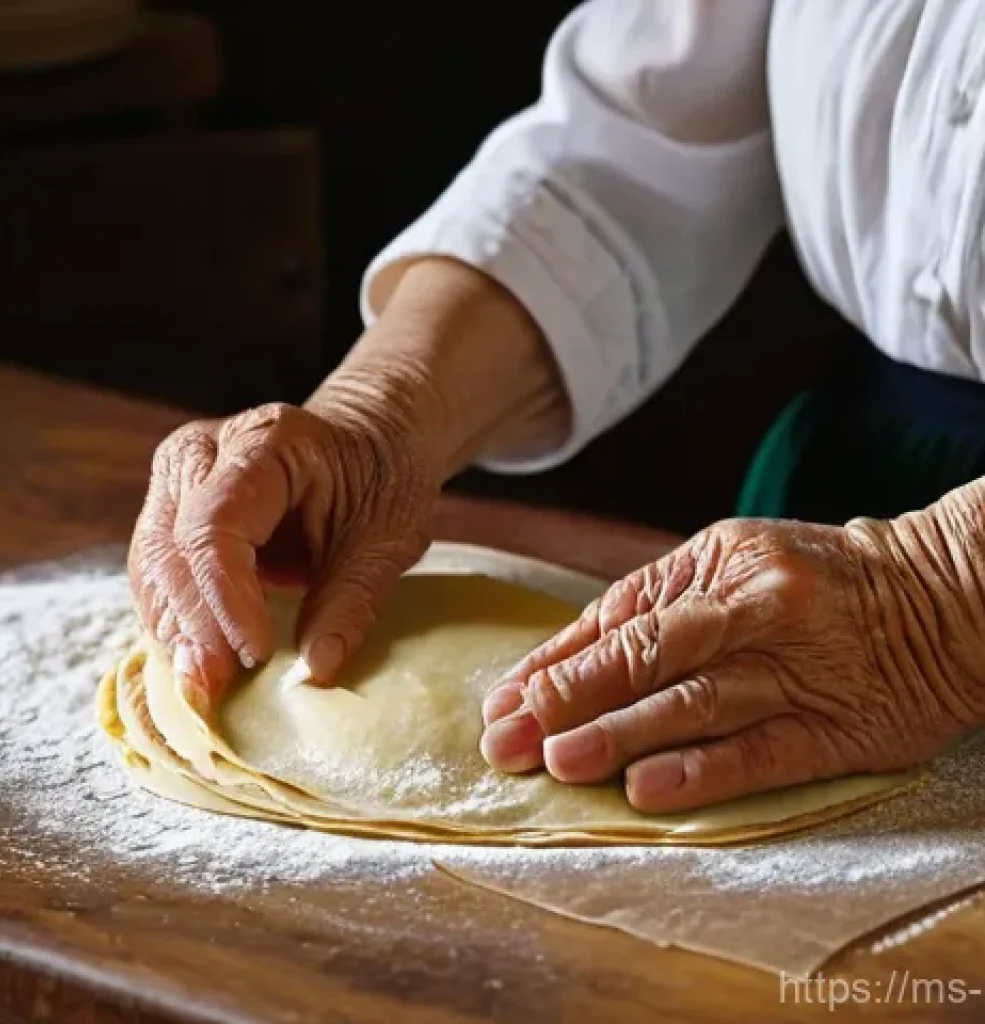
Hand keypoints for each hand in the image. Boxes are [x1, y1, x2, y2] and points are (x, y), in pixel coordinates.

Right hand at [129, 257, 568, 708]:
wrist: (370, 436)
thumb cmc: (384, 476)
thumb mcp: (390, 537)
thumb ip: (352, 599)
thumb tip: (317, 671)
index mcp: (265, 443)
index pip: (216, 526)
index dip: (225, 598)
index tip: (255, 654)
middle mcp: (205, 452)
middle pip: (172, 547)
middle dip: (192, 626)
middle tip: (213, 691)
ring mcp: (181, 477)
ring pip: (152, 563)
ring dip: (173, 629)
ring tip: (202, 687)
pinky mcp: (175, 508)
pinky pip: (157, 570)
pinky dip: (173, 618)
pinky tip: (196, 660)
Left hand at [481, 513, 984, 811]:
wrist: (935, 597)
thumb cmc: (810, 585)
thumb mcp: (730, 568)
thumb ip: (655, 611)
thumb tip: (562, 663)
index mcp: (712, 564)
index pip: (617, 616)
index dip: (556, 662)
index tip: (505, 701)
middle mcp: (747, 608)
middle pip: (646, 653)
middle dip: (570, 696)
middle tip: (510, 739)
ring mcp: (791, 666)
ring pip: (694, 701)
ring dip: (622, 733)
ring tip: (562, 762)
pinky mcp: (833, 725)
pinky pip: (760, 750)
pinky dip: (702, 770)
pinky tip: (648, 789)